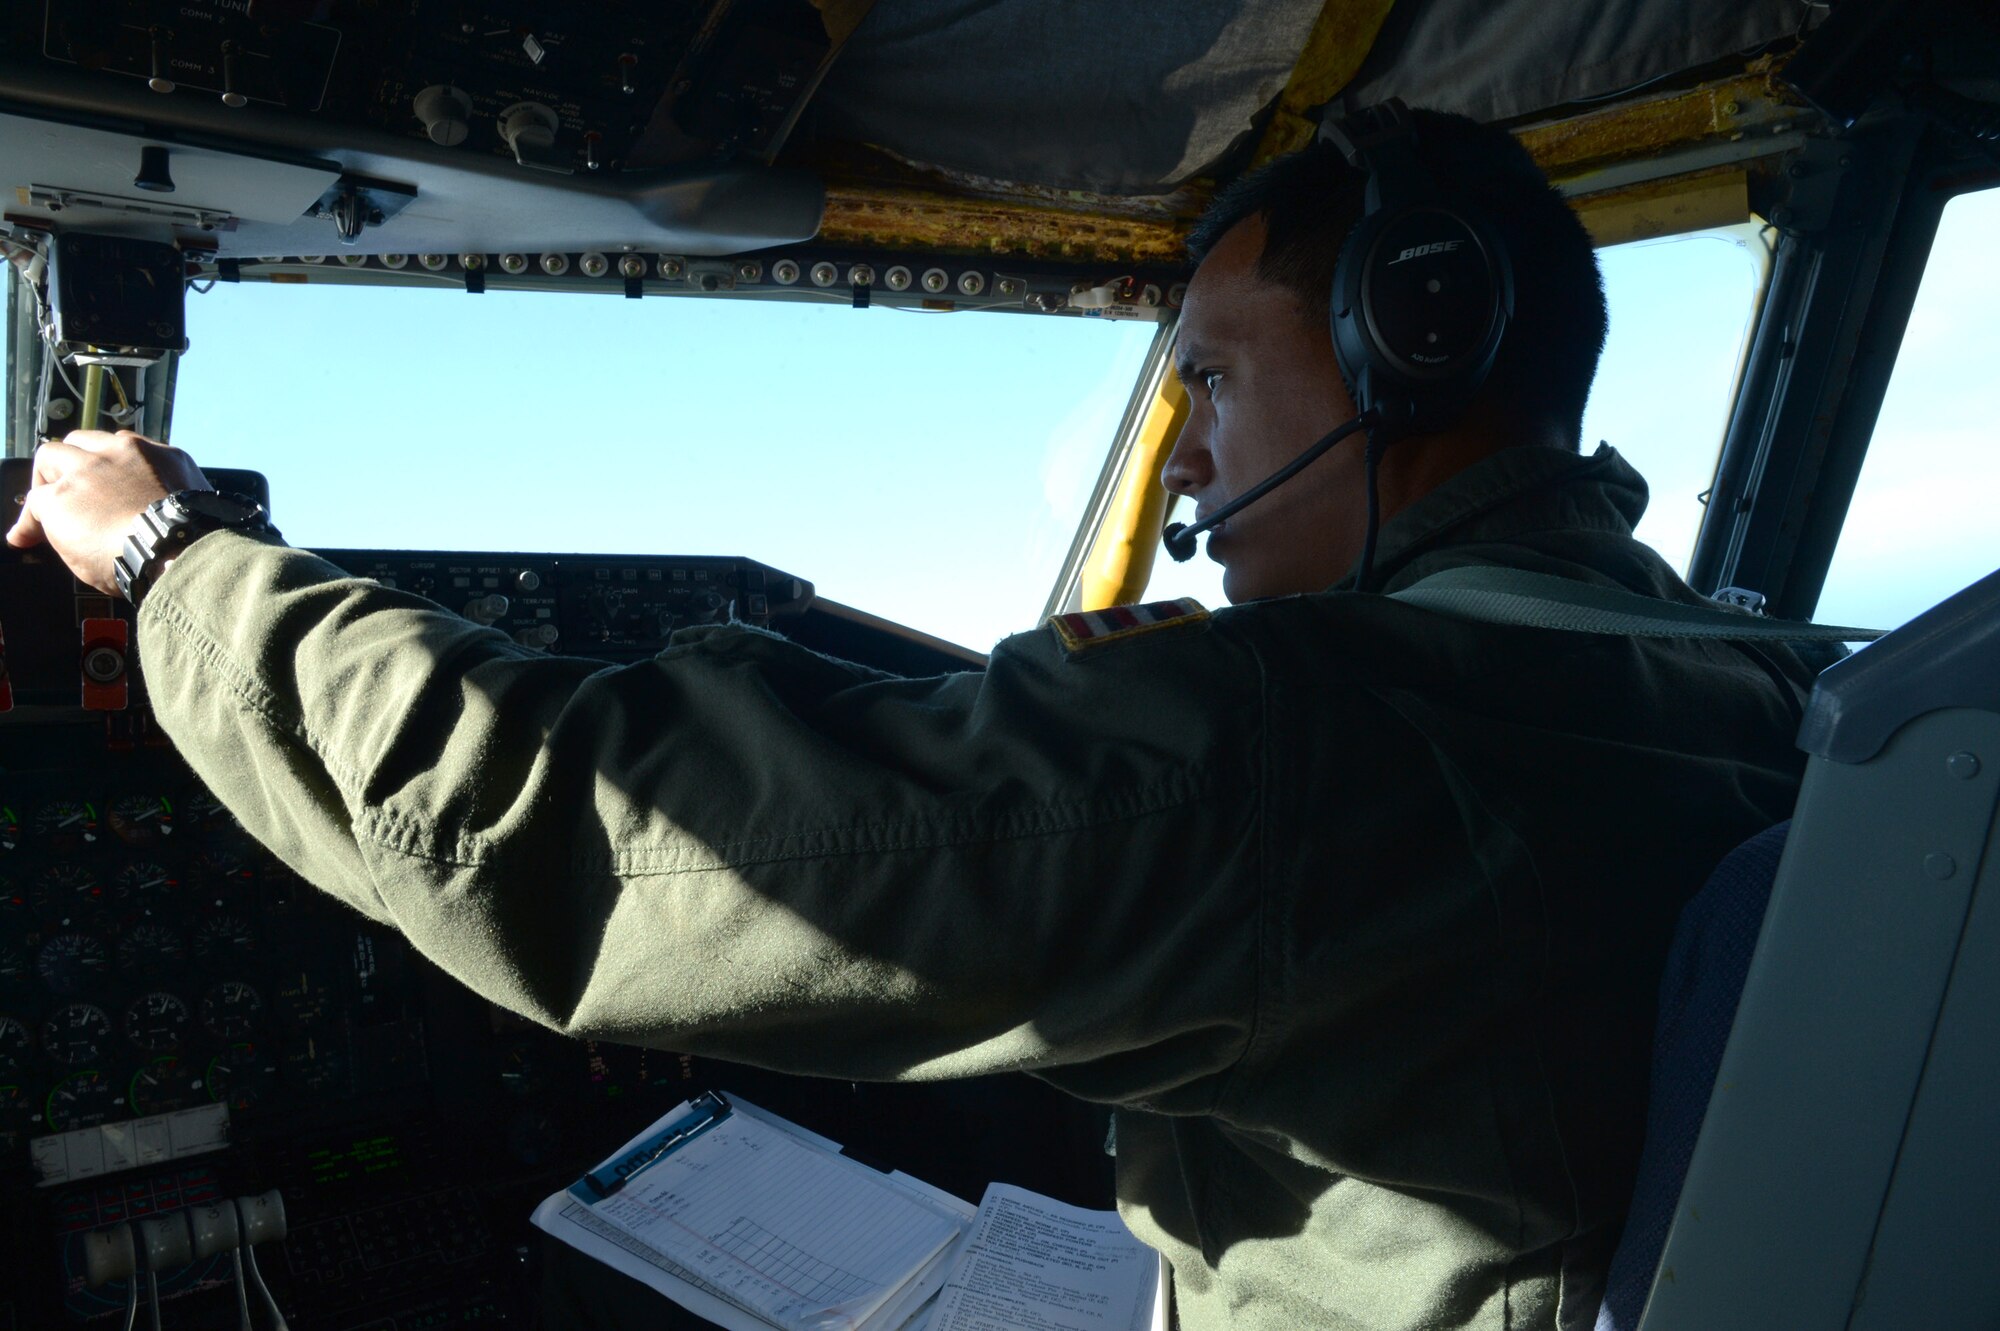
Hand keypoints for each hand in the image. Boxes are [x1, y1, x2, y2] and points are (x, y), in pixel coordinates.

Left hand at [5, 430, 211, 596]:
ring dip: (48, 480)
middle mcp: (126, 453)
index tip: (108, 483)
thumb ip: (173, 499)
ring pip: (52, 456)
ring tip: (44, 507)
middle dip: (73, 463)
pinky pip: (34, 500)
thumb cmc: (194, 543)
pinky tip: (27, 535)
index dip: (110, 467)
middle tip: (70, 489)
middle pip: (84, 442)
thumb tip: (162, 515)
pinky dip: (30, 519)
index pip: (126, 448)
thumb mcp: (196, 508)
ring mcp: (90, 470)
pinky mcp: (61, 495)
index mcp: (166, 459)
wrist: (180, 552)